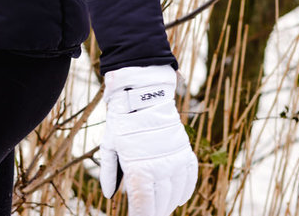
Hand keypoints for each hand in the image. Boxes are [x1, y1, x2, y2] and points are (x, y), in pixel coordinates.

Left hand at [99, 65, 196, 215]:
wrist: (144, 94)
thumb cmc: (123, 120)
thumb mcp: (110, 145)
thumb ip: (109, 172)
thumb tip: (110, 195)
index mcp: (139, 168)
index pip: (143, 206)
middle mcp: (160, 166)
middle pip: (160, 203)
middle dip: (153, 212)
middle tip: (147, 212)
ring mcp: (176, 159)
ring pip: (176, 194)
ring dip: (168, 204)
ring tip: (159, 207)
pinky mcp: (185, 152)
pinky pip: (189, 179)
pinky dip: (184, 191)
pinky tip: (177, 197)